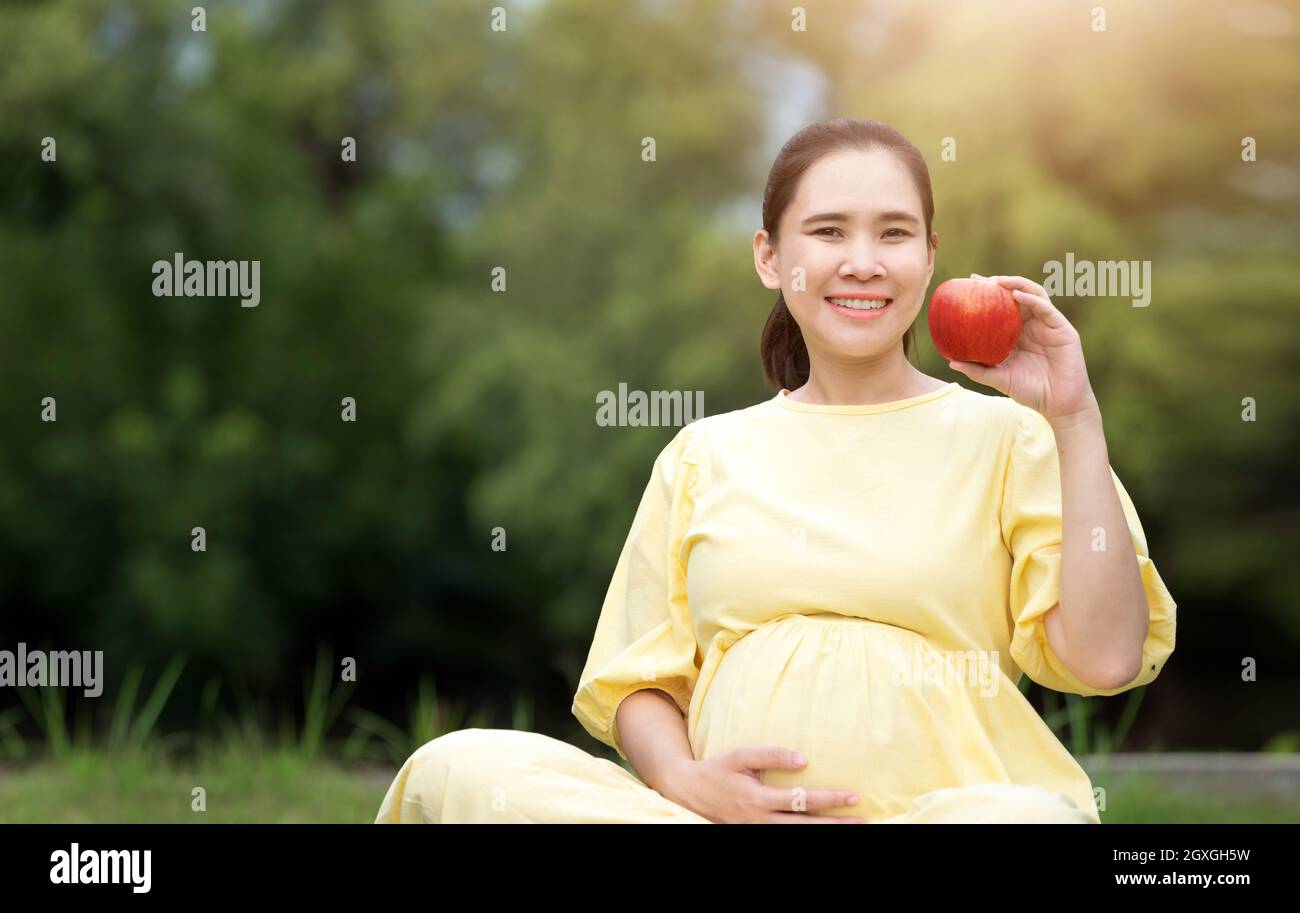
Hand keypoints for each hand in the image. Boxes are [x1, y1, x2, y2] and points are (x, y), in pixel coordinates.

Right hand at [662, 746, 867, 823]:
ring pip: (796, 837)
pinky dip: (803, 837)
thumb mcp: (740, 755)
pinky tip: (819, 832)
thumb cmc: (717, 769)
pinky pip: (783, 838)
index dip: (829, 799)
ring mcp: (757, 831)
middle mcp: (760, 820)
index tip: (853, 796)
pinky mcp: (753, 834)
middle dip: (836, 825)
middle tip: (863, 821)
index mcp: (758, 799)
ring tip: (849, 830)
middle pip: (805, 826)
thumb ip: (771, 755)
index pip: (802, 800)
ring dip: (824, 834)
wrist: (688, 792)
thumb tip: (803, 759)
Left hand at [947, 274, 1098, 422]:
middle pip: (1016, 295)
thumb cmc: (1030, 392)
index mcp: (1018, 334)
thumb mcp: (999, 379)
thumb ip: (978, 370)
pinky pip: (1046, 308)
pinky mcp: (1062, 330)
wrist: (1059, 405)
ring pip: (1034, 295)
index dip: (987, 295)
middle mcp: (1033, 325)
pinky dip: (1031, 299)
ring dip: (1016, 284)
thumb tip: (951, 362)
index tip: (967, 286)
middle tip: (978, 281)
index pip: (1002, 307)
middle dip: (998, 284)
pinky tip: (1016, 295)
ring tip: (997, 282)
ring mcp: (1048, 325)